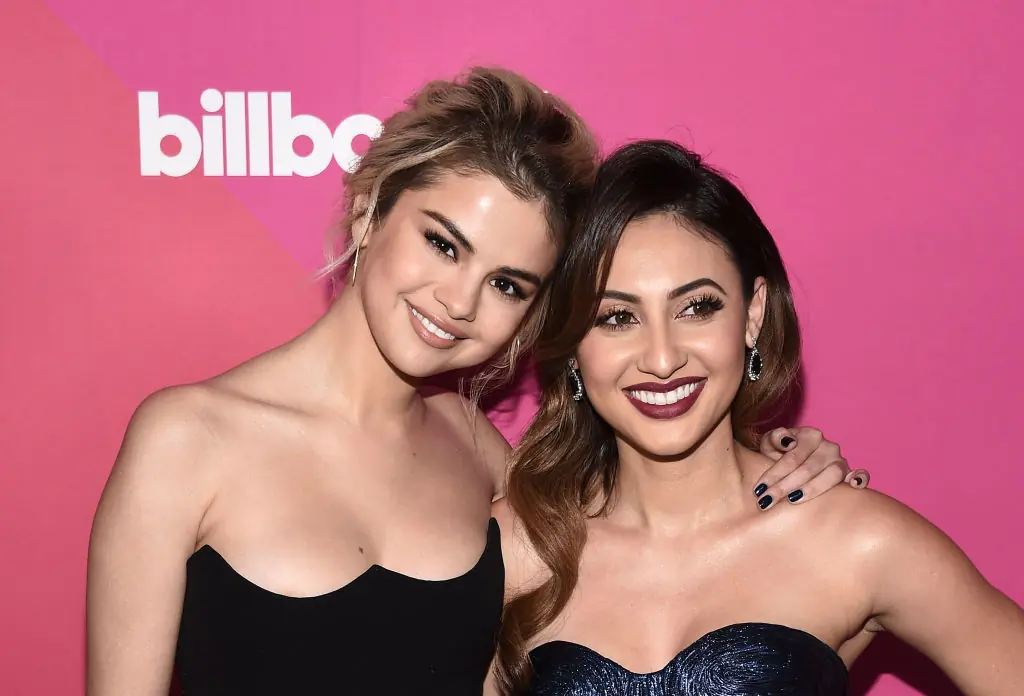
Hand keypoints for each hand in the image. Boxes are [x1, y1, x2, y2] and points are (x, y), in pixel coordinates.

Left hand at [753, 427, 869, 510]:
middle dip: (784, 487)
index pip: (791, 457)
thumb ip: (774, 439)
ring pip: (831, 476)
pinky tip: (853, 486)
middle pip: (807, 469)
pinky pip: (861, 474)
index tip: (759, 490)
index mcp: (810, 435)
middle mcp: (828, 447)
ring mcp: (841, 461)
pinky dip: (860, 478)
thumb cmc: (782, 452)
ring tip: (793, 500)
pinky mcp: (851, 473)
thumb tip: (787, 442)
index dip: (773, 473)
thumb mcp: (772, 443)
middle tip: (767, 502)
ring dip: (811, 489)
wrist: (798, 458)